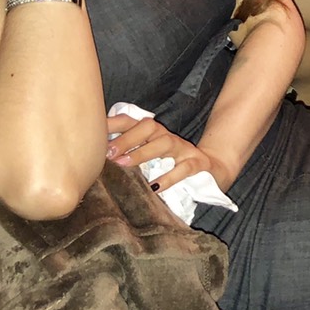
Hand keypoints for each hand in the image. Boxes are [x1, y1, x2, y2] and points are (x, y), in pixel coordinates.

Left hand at [104, 113, 232, 191]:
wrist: (214, 170)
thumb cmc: (174, 165)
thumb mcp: (151, 158)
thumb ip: (130, 154)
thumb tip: (96, 158)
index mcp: (154, 134)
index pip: (133, 122)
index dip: (114, 124)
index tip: (95, 130)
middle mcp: (168, 137)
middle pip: (149, 127)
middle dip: (126, 138)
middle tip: (107, 153)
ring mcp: (184, 150)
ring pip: (165, 143)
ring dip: (142, 153)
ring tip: (123, 165)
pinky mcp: (199, 164)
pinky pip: (184, 168)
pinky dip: (170, 177)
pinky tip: (154, 187)